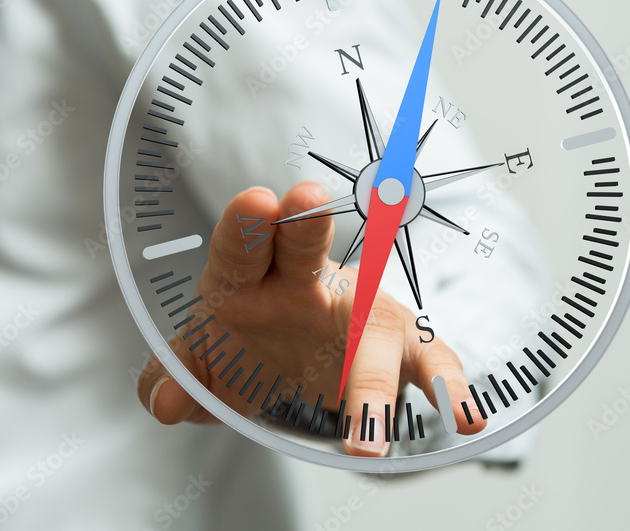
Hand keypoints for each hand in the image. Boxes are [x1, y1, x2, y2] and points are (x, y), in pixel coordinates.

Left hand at [137, 182, 485, 456]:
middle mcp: (303, 283)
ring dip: (371, 379)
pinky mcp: (396, 348)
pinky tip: (465, 415)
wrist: (291, 361)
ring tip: (368, 430)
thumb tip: (164, 402)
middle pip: (302, 248)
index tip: (256, 201)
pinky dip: (448, 389)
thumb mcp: (200, 366)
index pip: (238, 247)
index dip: (246, 224)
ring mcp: (355, 314)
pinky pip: (427, 364)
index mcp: (245, 278)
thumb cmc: (239, 349)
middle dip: (303, 227)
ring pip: (370, 326)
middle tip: (306, 201)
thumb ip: (172, 379)